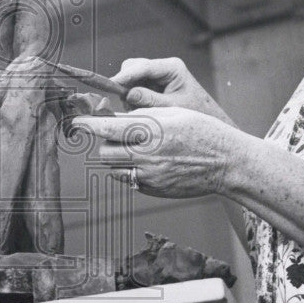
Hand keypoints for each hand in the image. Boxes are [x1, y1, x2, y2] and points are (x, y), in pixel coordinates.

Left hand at [74, 108, 247, 199]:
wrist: (226, 161)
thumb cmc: (201, 131)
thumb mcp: (172, 113)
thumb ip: (141, 116)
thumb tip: (114, 117)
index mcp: (151, 131)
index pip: (107, 128)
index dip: (88, 125)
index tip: (77, 122)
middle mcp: (147, 156)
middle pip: (104, 152)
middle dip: (105, 142)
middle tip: (115, 134)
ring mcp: (150, 176)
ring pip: (114, 169)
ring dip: (116, 157)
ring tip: (132, 148)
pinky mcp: (154, 190)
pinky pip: (130, 180)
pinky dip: (130, 170)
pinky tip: (146, 161)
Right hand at [111, 57, 231, 124]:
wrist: (207, 118)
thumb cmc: (196, 112)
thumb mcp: (172, 108)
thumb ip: (150, 101)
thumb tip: (127, 94)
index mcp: (172, 68)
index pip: (144, 66)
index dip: (126, 75)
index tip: (112, 83)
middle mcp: (163, 68)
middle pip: (133, 67)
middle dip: (125, 83)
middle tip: (124, 102)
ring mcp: (156, 75)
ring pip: (131, 77)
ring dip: (128, 93)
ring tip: (137, 110)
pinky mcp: (152, 84)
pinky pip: (133, 86)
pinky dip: (132, 98)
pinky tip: (140, 109)